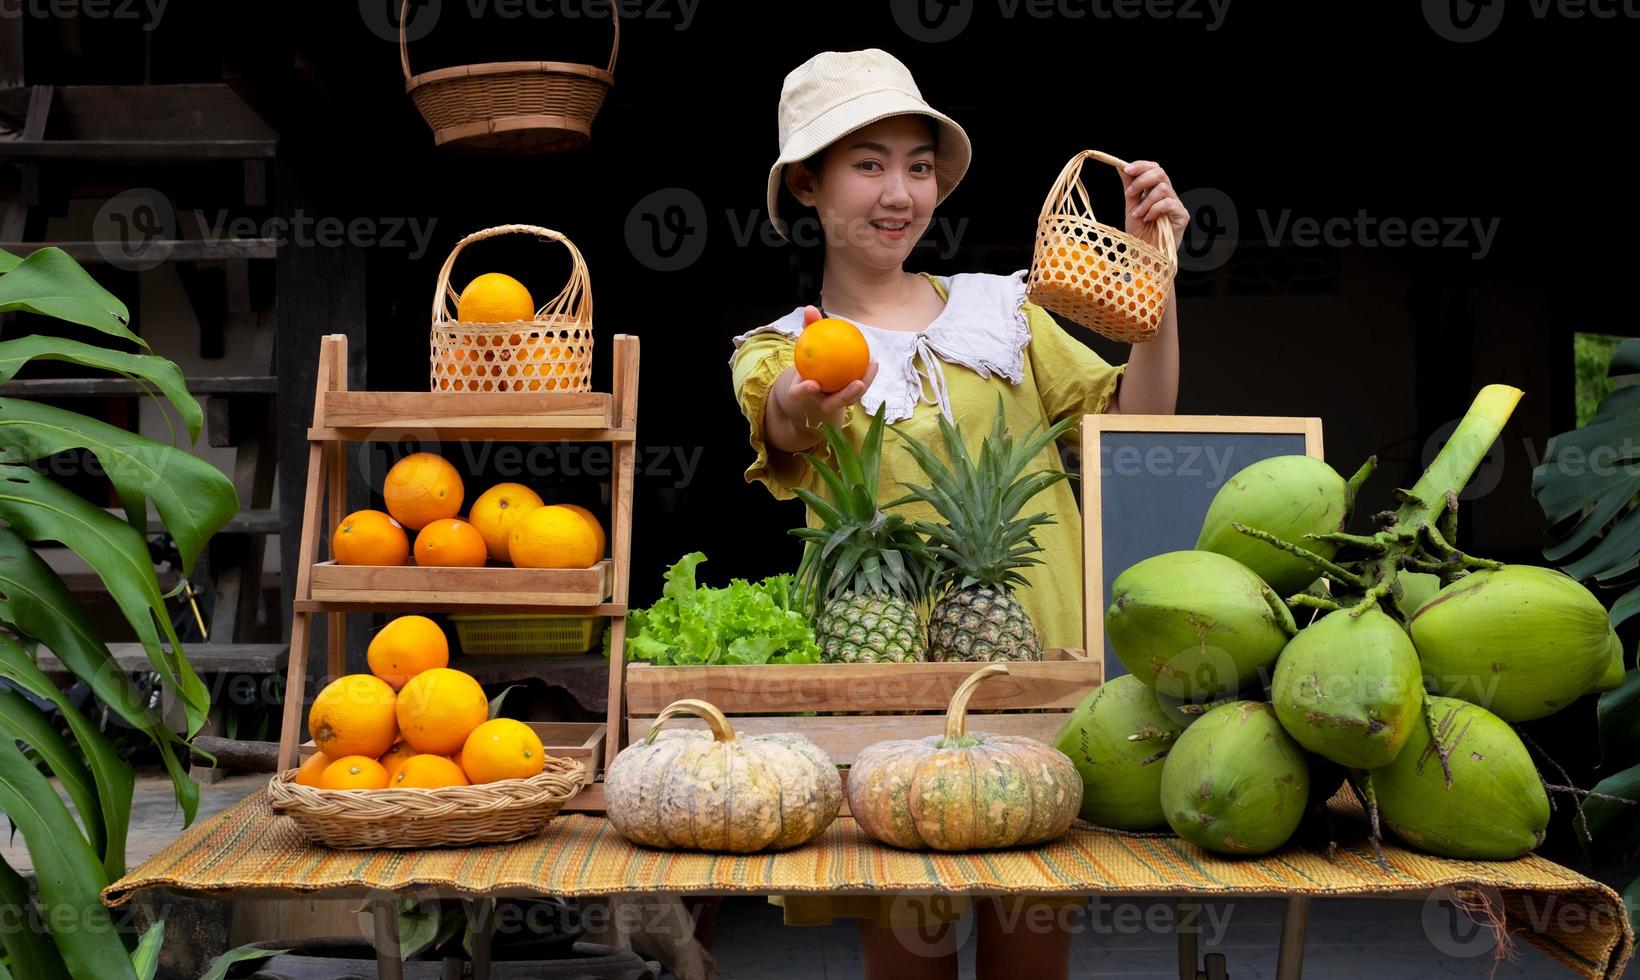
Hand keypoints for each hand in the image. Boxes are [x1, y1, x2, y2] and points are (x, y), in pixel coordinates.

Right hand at [773, 305, 878, 433]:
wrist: (812, 378)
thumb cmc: (808, 358)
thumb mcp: (806, 342)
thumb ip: (808, 328)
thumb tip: (810, 308)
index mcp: (800, 391)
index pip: (798, 393)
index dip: (804, 391)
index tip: (814, 384)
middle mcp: (816, 401)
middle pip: (830, 405)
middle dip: (844, 397)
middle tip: (857, 383)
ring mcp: (832, 403)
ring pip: (848, 400)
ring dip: (862, 388)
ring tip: (872, 367)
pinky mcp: (846, 400)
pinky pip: (857, 390)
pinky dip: (866, 377)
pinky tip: (873, 363)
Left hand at [1120, 160, 1189, 252]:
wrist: (1145, 255)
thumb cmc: (1139, 234)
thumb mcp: (1131, 207)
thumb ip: (1129, 187)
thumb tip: (1121, 166)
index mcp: (1155, 190)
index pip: (1153, 168)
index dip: (1141, 165)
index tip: (1126, 169)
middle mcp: (1167, 195)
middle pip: (1160, 172)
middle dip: (1142, 179)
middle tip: (1129, 192)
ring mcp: (1176, 204)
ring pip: (1163, 188)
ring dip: (1146, 201)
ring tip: (1138, 215)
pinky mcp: (1182, 215)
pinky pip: (1169, 203)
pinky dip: (1155, 209)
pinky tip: (1148, 219)